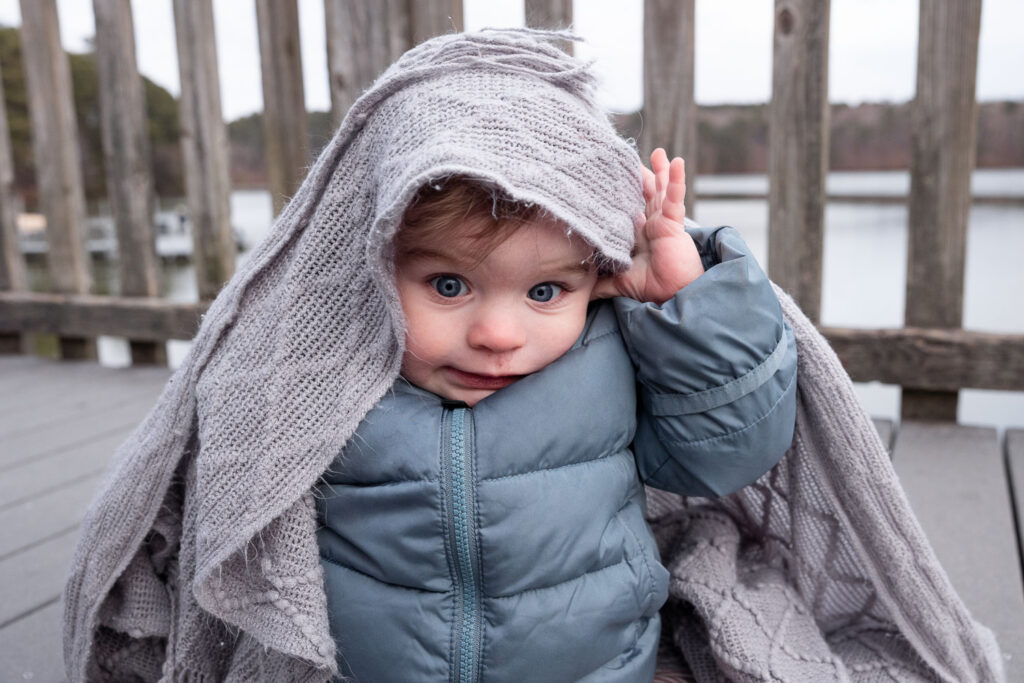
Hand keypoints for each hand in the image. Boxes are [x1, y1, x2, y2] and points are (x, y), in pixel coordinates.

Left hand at [593, 149, 703, 302]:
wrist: (672, 295)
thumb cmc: (650, 288)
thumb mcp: (618, 282)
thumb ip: (600, 283)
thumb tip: (577, 290)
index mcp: (640, 235)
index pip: (630, 209)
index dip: (623, 196)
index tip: (610, 181)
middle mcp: (652, 226)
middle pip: (647, 194)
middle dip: (642, 176)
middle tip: (632, 159)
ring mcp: (664, 222)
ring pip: (661, 191)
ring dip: (661, 171)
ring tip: (659, 152)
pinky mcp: (673, 223)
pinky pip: (675, 197)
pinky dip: (676, 180)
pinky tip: (676, 162)